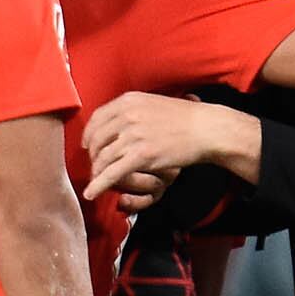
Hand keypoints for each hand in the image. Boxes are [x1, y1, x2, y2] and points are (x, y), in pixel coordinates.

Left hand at [83, 92, 255, 202]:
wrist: (206, 128)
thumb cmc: (185, 118)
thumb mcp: (153, 103)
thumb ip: (133, 110)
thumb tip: (118, 120)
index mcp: (128, 101)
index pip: (97, 119)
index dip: (89, 135)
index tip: (88, 146)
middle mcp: (127, 116)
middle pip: (97, 140)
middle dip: (94, 157)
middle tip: (96, 167)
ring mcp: (133, 135)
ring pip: (103, 158)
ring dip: (97, 173)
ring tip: (96, 182)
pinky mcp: (141, 155)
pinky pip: (112, 173)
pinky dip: (99, 185)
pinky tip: (91, 193)